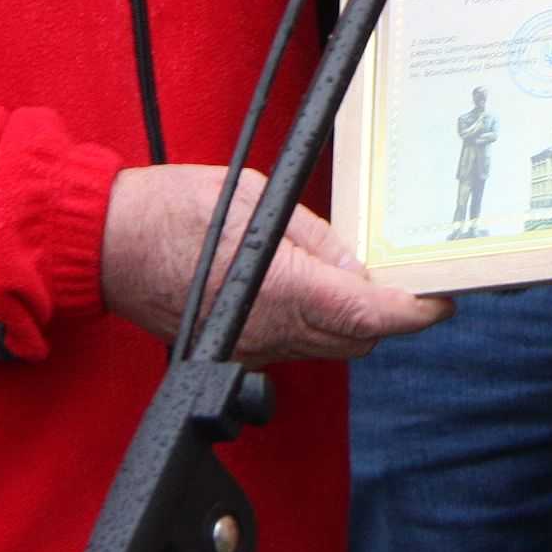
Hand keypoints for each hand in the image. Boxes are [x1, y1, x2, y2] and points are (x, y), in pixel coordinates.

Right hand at [101, 165, 448, 362]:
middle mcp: (267, 332)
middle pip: (356, 339)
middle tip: (409, 275)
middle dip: (390, 313)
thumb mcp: (261, 200)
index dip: (414, 311)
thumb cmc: (173, 211)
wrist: (107, 245)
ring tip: (365, 275)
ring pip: (328, 347)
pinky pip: (295, 346)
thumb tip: (359, 268)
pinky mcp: (237, 351)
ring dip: (354, 319)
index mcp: (279, 290)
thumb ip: (317, 240)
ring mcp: (250, 349)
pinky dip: (318, 323)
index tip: (444, 298)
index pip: (366, 316)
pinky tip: (317, 287)